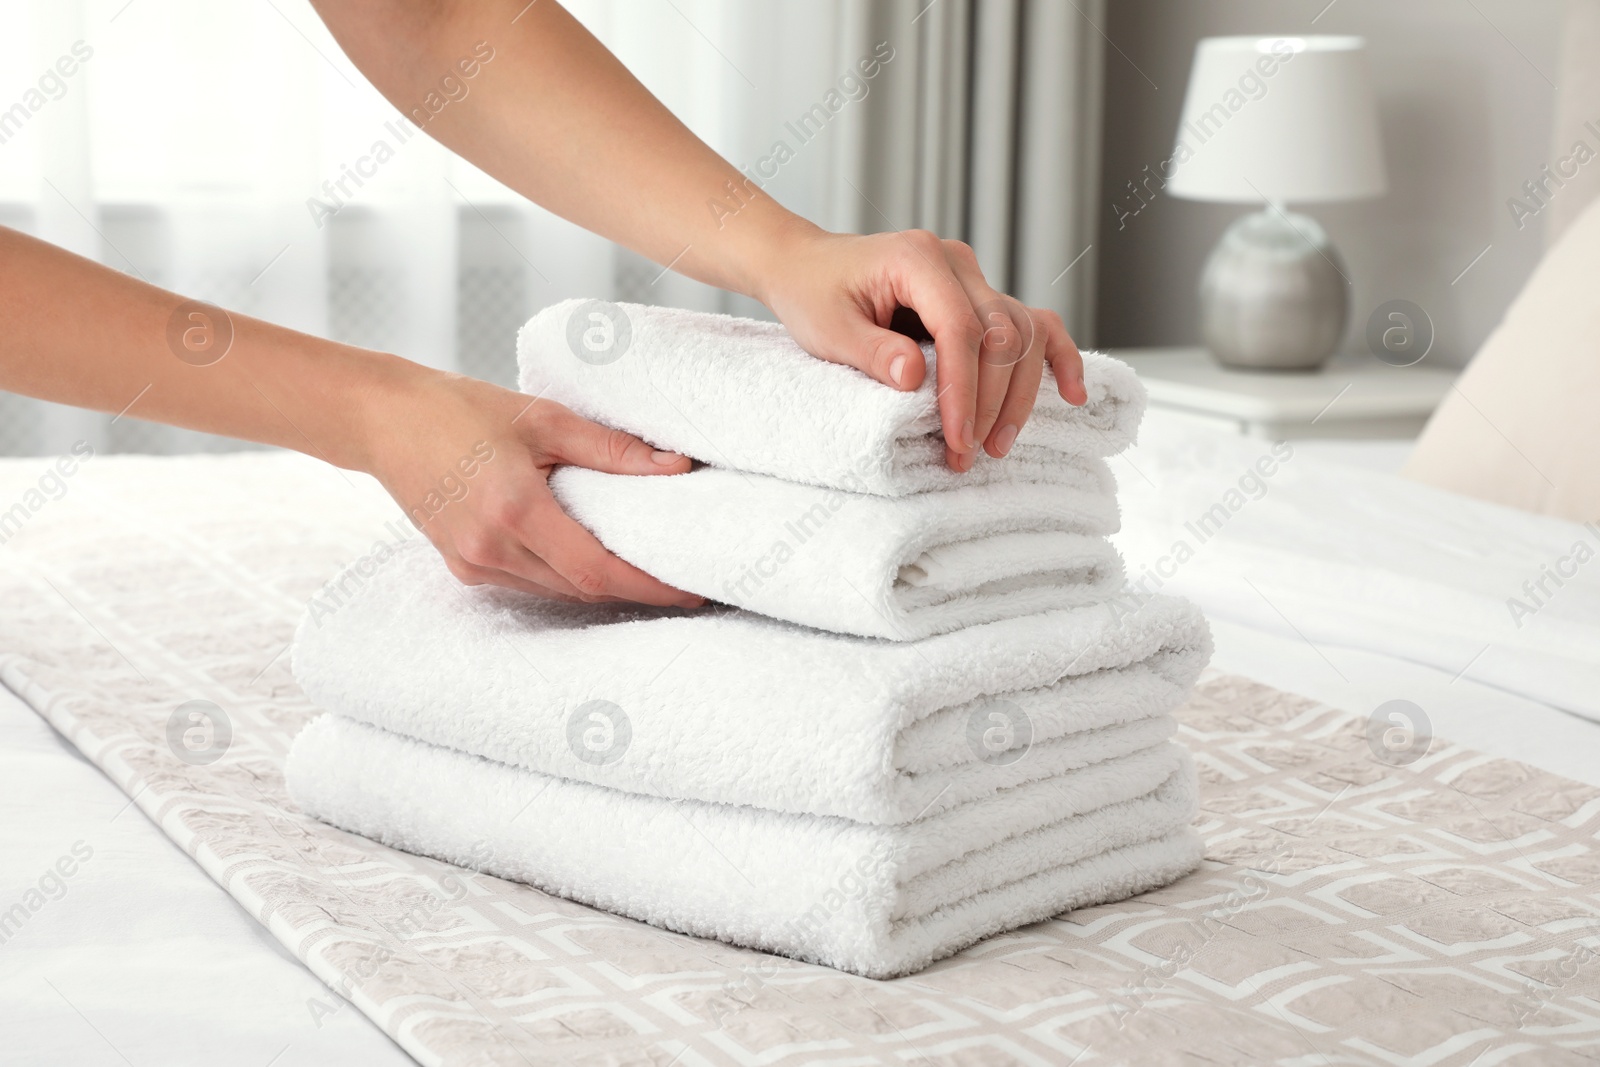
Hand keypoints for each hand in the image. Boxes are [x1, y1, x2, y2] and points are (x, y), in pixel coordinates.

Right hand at [361, 367, 702, 606]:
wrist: (384, 420)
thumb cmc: (461, 409)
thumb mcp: (543, 418)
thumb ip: (612, 449)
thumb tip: (676, 467)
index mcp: (514, 510)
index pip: (597, 570)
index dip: (649, 587)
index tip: (691, 590)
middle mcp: (491, 548)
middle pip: (582, 589)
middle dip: (636, 590)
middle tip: (685, 582)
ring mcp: (473, 563)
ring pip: (557, 592)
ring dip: (602, 586)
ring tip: (649, 572)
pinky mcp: (463, 567)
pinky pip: (530, 584)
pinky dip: (566, 577)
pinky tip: (593, 561)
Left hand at [753, 222, 1088, 471]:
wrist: (806, 266)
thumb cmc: (812, 294)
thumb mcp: (827, 328)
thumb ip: (872, 352)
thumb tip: (916, 380)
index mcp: (918, 259)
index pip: (960, 328)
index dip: (963, 389)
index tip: (956, 440)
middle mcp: (956, 263)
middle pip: (1002, 333)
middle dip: (990, 401)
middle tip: (966, 455)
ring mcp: (973, 278)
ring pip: (1024, 334)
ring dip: (1018, 394)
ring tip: (996, 446)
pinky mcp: (979, 297)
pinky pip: (1030, 325)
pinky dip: (1056, 358)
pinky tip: (1073, 394)